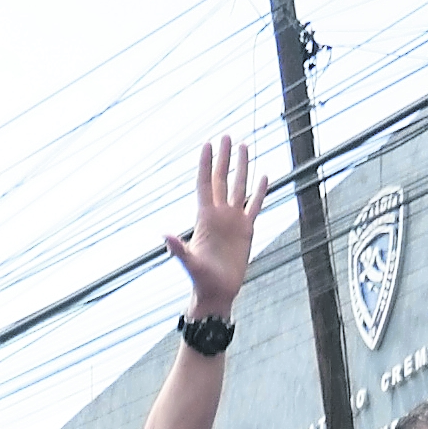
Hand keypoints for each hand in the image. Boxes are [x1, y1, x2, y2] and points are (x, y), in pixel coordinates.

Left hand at [164, 136, 266, 321]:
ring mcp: (233, 221)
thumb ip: (179, 249)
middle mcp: (219, 215)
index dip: (206, 164)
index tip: (208, 143)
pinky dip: (260, 191)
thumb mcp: (190, 264)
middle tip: (227, 136)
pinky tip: (263, 176)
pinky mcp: (246, 230)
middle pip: (222, 179)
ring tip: (245, 146)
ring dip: (242, 167)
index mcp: (205, 218)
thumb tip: (164, 236)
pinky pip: (254, 205)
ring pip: (239, 187)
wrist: (217, 292)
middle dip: (224, 158)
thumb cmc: (202, 280)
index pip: (206, 184)